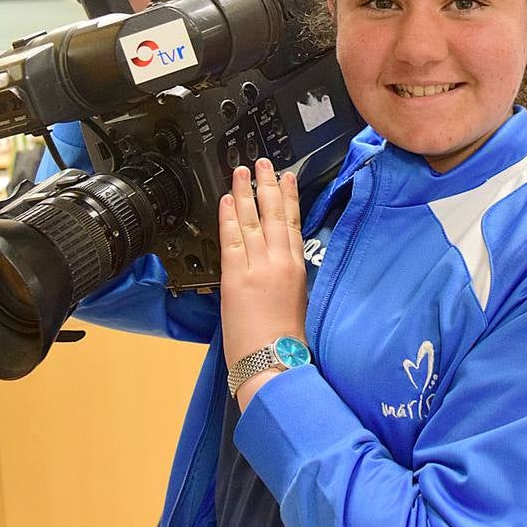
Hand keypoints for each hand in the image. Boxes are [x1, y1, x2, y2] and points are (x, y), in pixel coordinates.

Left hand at [219, 160, 306, 409]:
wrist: (276, 363)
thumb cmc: (288, 343)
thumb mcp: (300, 303)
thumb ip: (289, 279)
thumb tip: (279, 266)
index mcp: (297, 269)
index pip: (293, 224)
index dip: (289, 198)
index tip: (286, 178)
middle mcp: (280, 262)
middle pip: (274, 214)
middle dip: (268, 185)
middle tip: (263, 163)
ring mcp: (258, 267)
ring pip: (253, 220)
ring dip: (246, 192)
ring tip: (241, 171)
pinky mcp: (236, 277)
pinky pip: (232, 238)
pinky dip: (230, 216)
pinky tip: (227, 199)